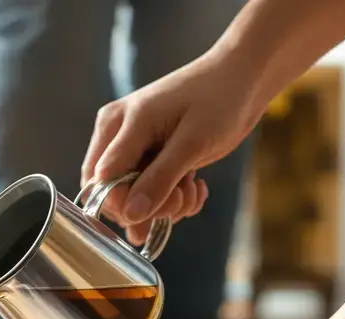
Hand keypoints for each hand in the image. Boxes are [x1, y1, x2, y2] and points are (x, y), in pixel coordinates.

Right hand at [81, 50, 263, 244]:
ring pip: (132, 198)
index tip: (165, 206)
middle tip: (181, 199)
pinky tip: (195, 186)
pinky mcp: (150, 156)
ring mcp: (132, 147)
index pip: (101, 183)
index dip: (127, 205)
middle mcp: (116, 136)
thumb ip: (159, 178)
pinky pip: (149, 192)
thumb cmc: (218, 99)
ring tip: (192, 190)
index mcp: (116, 125)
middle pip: (112, 193)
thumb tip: (131, 215)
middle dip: (148, 207)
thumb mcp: (192, 142)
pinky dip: (173, 199)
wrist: (243, 77)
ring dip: (165, 205)